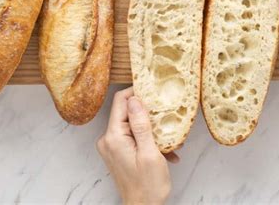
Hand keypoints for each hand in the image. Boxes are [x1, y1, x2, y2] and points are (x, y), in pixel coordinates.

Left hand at [97, 87, 177, 204]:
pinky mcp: (118, 152)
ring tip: (170, 138)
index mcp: (113, 137)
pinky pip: (133, 136)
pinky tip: (165, 150)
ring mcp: (112, 146)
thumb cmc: (148, 187)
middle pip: (127, 112)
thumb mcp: (150, 153)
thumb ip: (141, 125)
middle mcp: (108, 139)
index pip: (121, 101)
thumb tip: (135, 99)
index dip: (137, 92)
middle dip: (148, 113)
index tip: (154, 91)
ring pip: (132, 124)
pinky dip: (148, 139)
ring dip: (152, 128)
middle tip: (167, 116)